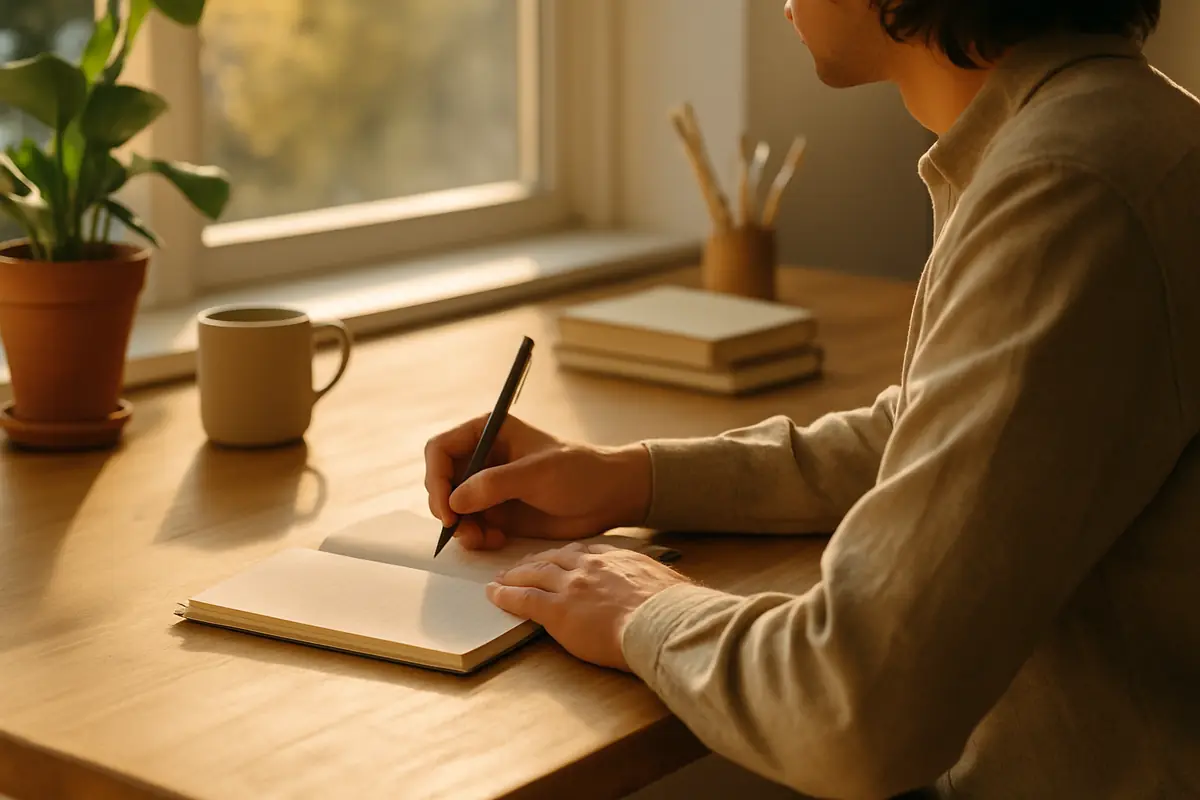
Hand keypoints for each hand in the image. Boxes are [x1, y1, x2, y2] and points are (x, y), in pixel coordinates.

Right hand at [424, 415, 651, 549]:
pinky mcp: (499, 511)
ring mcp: (489, 486)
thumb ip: (495, 484)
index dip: (435, 478)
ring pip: (453, 509)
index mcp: (488, 432)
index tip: (447, 509)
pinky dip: (476, 537)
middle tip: (462, 531)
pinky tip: (497, 541)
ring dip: (461, 528)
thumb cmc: (580, 472)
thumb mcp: (538, 474)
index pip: (440, 449)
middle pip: (441, 482)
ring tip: (484, 540)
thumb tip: (455, 500)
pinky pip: (471, 526)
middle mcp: (483, 458)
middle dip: (447, 509)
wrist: (610, 497)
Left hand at [486, 542, 690, 670]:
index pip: (585, 551)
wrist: (664, 622)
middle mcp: (590, 566)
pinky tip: (494, 594)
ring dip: (515, 574)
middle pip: (554, 557)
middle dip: (536, 560)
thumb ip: (658, 586)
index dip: (567, 555)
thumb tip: (671, 594)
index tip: (560, 558)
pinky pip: (524, 599)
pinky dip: (506, 595)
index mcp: (617, 559)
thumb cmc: (674, 611)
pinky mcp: (557, 610)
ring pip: (534, 574)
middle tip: (523, 565)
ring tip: (502, 577)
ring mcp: (571, 586)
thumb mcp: (669, 587)